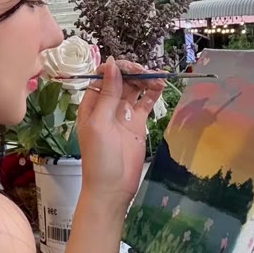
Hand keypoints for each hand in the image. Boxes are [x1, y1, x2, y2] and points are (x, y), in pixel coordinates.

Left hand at [77, 57, 164, 208]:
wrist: (112, 188)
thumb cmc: (99, 158)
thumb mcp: (100, 123)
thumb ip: (107, 94)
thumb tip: (111, 64)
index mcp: (92, 103)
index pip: (104, 76)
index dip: (118, 69)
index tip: (132, 69)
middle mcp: (107, 106)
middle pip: (122, 80)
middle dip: (135, 72)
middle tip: (148, 73)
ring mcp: (123, 114)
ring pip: (135, 89)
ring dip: (146, 80)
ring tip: (159, 79)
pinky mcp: (137, 124)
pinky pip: (146, 103)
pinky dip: (153, 93)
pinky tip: (161, 86)